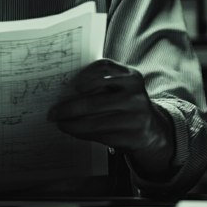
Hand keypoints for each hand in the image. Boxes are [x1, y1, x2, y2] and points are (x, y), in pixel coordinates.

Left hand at [47, 60, 167, 155]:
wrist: (152, 130)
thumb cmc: (128, 104)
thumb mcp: (123, 86)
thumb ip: (103, 81)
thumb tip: (66, 90)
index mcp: (132, 77)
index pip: (106, 70)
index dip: (87, 77)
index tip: (74, 86)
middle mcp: (135, 96)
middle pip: (94, 102)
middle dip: (69, 108)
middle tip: (53, 112)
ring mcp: (134, 118)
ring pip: (94, 122)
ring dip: (72, 124)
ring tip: (60, 123)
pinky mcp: (130, 137)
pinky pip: (99, 135)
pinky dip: (82, 133)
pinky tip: (73, 131)